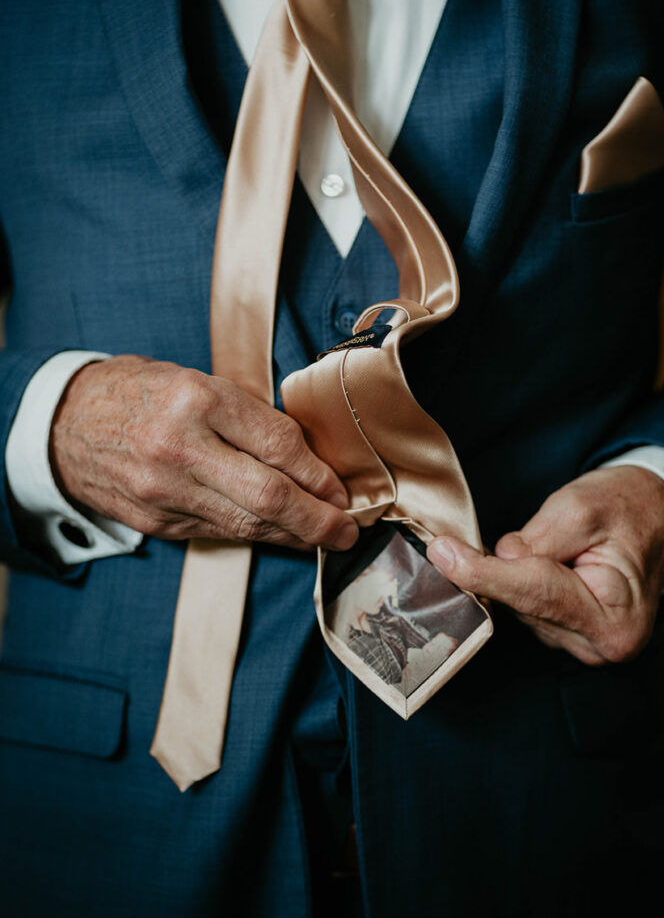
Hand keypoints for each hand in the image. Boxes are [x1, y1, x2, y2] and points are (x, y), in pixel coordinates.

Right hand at [49, 355, 357, 551]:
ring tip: (324, 538)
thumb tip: (305, 455)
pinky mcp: (156, 521)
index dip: (319, 473)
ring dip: (294, 536)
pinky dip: (255, 537)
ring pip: (247, 525)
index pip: (278, 445)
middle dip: (319, 520)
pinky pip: (219, 533)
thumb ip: (247, 415)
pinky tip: (279, 537)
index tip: (340, 487)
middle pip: (269, 496)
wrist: (62, 423)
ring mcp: (165, 491)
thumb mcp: (194, 379)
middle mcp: (180, 448)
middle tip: (348, 530)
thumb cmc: (138, 392)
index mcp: (196, 400)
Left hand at [427, 467, 663, 664]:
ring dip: (514, 571)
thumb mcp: (580, 509)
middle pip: (522, 602)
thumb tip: (486, 561)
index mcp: (615, 619)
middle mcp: (597, 645)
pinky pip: (522, 606)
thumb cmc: (625, 508)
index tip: (441, 552)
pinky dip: (518, 581)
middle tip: (524, 531)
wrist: (654, 516)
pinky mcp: (562, 636)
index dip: (482, 572)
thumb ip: (533, 542)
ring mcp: (579, 645)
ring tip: (555, 543)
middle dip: (503, 566)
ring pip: (517, 605)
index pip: (534, 593)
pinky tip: (538, 561)